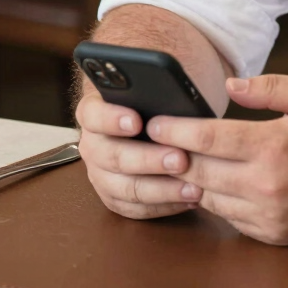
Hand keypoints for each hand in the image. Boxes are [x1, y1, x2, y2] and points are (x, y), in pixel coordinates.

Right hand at [75, 84, 200, 219]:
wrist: (159, 110)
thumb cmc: (161, 91)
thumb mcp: (161, 79)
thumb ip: (161, 85)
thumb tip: (180, 93)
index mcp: (95, 110)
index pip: (94, 114)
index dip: (113, 119)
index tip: (137, 122)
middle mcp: (93, 144)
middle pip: (112, 157)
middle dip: (148, 160)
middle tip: (180, 159)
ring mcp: (101, 173)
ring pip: (123, 188)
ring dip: (160, 189)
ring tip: (194, 186)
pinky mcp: (116, 196)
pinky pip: (134, 208)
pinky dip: (163, 205)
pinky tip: (190, 198)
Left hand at [147, 75, 287, 243]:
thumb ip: (267, 87)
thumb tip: (228, 84)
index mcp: (275, 146)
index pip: (206, 140)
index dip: (175, 130)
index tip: (155, 123)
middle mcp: (267, 185)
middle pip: (198, 172)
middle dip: (174, 156)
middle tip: (158, 141)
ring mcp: (270, 215)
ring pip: (209, 199)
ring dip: (194, 180)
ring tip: (183, 160)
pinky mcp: (274, 234)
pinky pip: (230, 218)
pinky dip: (219, 200)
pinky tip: (218, 182)